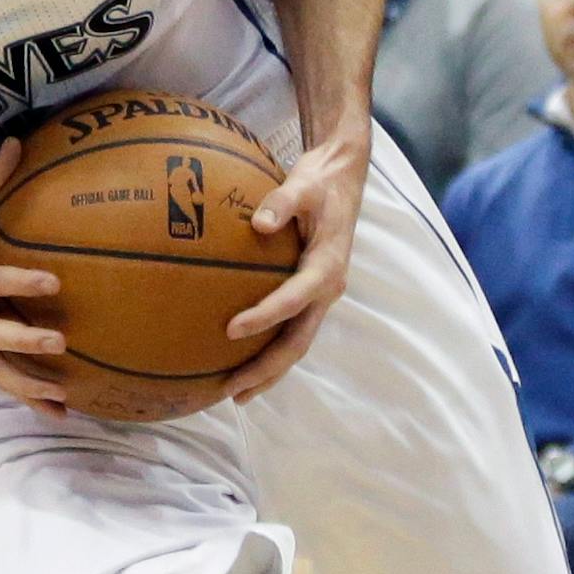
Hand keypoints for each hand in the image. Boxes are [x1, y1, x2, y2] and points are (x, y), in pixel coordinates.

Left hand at [223, 133, 368, 401]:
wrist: (343, 180)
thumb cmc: (319, 182)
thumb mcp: (303, 184)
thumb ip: (281, 202)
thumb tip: (257, 222)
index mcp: (327, 266)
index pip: (294, 300)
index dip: (264, 316)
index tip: (231, 330)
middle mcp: (327, 289)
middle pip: (298, 340)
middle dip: (266, 368)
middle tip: (232, 390)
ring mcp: (320, 296)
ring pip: (296, 343)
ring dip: (268, 370)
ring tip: (235, 393)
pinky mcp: (311, 294)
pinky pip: (291, 330)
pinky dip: (270, 350)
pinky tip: (242, 361)